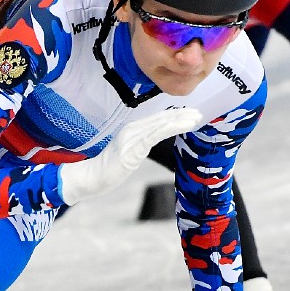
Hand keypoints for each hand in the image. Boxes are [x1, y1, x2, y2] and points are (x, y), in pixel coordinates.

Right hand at [59, 107, 200, 204]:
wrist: (91, 177)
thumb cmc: (107, 170)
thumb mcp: (127, 155)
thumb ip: (138, 147)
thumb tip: (149, 145)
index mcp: (131, 130)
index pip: (156, 120)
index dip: (174, 116)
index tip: (189, 114)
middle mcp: (133, 129)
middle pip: (161, 119)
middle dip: (181, 115)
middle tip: (198, 113)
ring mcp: (133, 136)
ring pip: (161, 124)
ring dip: (180, 120)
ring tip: (195, 118)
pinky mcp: (134, 146)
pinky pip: (157, 134)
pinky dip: (172, 127)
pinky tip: (184, 125)